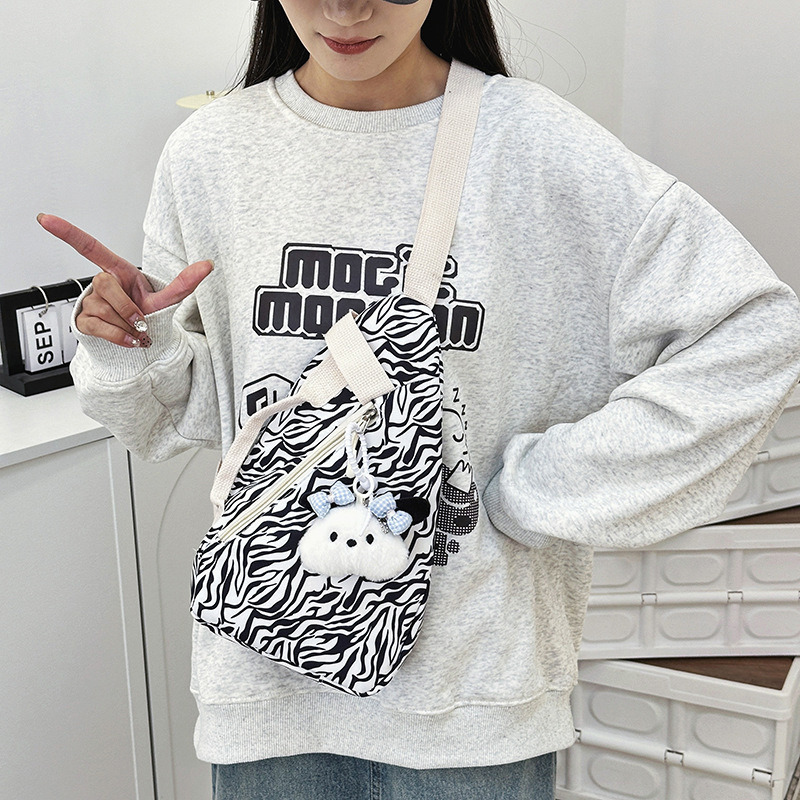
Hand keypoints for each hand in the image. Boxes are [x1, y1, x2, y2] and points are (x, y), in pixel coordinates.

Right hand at [37, 213, 213, 347]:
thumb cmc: (148, 311)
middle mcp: (101, 283)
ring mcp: (90, 302)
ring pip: (104, 310)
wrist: (141, 338)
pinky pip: (99, 327)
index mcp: (117, 271)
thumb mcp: (167, 297)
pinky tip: (128, 339)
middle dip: (128, 307)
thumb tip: (208, 264)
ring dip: (127, 325)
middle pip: (105, 285)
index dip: (67, 232)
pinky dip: (119, 336)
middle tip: (140, 319)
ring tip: (135, 329)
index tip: (44, 219)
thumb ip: (185, 282)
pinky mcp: (84, 322)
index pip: (89, 247)